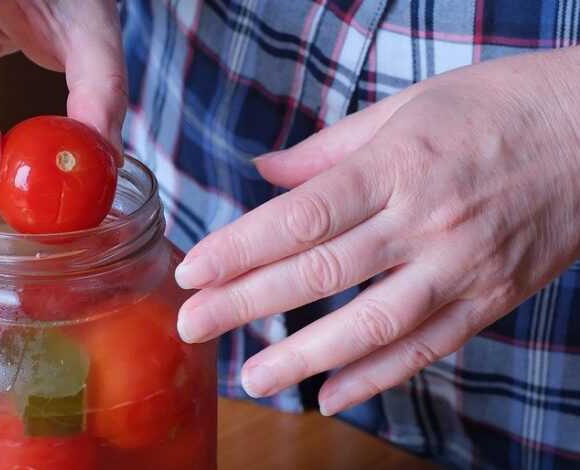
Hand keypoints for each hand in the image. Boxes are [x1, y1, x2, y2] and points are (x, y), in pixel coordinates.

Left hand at [174, 47, 579, 414]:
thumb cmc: (500, 106)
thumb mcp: (409, 106)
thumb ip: (330, 148)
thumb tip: (265, 171)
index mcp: (398, 165)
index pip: (301, 217)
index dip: (240, 248)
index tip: (193, 270)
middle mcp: (425, 220)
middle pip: (320, 273)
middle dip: (247, 303)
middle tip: (193, 325)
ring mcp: (461, 266)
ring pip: (370, 324)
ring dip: (304, 356)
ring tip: (252, 377)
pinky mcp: (491, 298)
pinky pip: (426, 347)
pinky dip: (377, 377)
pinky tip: (331, 395)